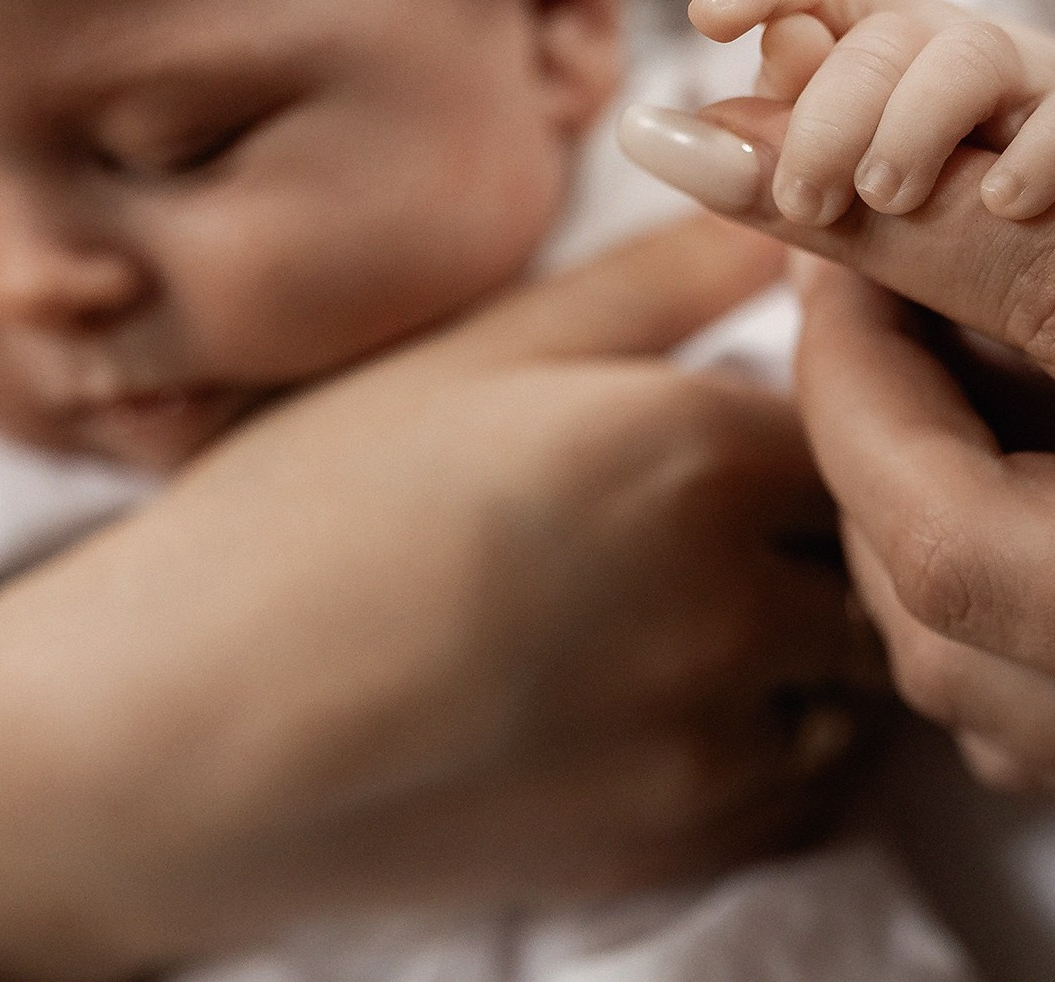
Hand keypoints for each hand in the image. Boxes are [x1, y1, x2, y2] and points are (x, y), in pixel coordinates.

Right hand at [0, 217, 879, 979]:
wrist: (179, 736)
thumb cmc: (308, 512)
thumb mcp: (475, 354)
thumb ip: (657, 280)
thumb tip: (782, 214)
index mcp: (685, 446)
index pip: (865, 407)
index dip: (833, 399)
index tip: (771, 408)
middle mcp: (729, 591)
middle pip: (876, 539)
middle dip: (831, 515)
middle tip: (733, 506)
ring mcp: (713, 731)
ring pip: (858, 661)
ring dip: (816, 628)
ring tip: (693, 603)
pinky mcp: (685, 839)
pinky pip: (809, 772)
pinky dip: (775, 729)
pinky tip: (665, 695)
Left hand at [621, 0, 1054, 823]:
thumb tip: (1032, 112)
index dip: (893, 206)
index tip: (744, 143)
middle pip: (952, 539)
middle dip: (844, 384)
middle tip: (838, 264)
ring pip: (949, 659)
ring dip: (875, 494)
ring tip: (900, 363)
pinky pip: (1011, 724)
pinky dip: (944, 596)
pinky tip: (981, 492)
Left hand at [622, 0, 1054, 224]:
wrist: (1036, 227)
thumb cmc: (911, 188)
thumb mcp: (824, 180)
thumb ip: (749, 160)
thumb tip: (647, 132)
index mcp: (860, 44)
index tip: (708, 15)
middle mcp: (931, 46)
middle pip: (876, 42)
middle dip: (828, 119)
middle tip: (801, 201)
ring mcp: (1012, 84)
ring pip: (967, 59)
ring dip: (915, 127)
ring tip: (884, 196)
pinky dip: (1036, 158)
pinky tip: (1001, 204)